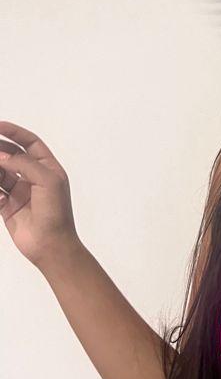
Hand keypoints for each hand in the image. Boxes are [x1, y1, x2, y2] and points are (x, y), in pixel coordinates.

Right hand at [0, 120, 80, 268]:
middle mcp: (33, 178)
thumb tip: (3, 156)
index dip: (15, 133)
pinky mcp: (7, 206)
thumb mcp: (47, 180)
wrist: (51, 246)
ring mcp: (20, 192)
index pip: (30, 143)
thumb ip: (25, 163)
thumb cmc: (57, 214)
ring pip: (0, 172)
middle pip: (12, 155)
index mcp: (48, 169)